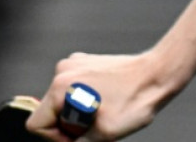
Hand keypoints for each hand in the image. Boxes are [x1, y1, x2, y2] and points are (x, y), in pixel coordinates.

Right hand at [26, 50, 183, 140]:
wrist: (157, 75)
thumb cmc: (135, 100)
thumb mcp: (103, 134)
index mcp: (61, 87)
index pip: (37, 123)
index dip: (54, 138)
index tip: (77, 138)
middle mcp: (63, 71)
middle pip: (50, 111)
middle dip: (68, 124)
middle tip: (94, 127)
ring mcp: (75, 63)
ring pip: (63, 100)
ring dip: (78, 111)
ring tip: (103, 113)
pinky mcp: (87, 62)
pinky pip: (75, 87)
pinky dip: (86, 98)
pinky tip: (107, 101)